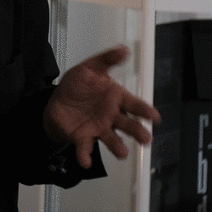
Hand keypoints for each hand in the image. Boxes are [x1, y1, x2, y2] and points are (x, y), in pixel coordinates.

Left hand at [43, 45, 159, 168]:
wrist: (56, 101)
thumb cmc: (77, 86)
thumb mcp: (90, 67)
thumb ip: (107, 59)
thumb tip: (123, 50)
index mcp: (115, 98)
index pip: (134, 104)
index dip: (145, 110)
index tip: (154, 116)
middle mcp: (111, 115)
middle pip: (128, 125)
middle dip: (138, 132)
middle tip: (146, 138)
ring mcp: (99, 128)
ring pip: (112, 139)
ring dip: (118, 147)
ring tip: (123, 153)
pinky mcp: (84, 137)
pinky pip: (85, 148)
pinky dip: (85, 155)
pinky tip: (86, 161)